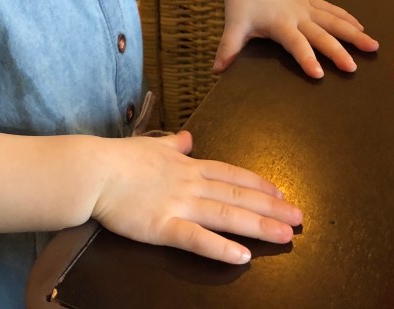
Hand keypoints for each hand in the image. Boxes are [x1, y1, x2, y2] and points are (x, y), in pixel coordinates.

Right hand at [92, 130, 301, 262]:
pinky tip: (242, 256)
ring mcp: (178, 205)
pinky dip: (220, 247)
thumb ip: (171, 144)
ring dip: (258, 225)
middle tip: (300, 217)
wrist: (93, 170)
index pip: (230, 173)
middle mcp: (189, 184)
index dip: (258, 184)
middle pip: (237, 194)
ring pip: (226, 214)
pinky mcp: (162, 226)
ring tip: (286, 235)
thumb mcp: (150, 144)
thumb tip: (186, 137)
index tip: (281, 193)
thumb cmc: (118, 158)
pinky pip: (196, 238)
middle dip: (271, 207)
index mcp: (186, 165)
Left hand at [213, 0, 378, 77]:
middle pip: (321, 34)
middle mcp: (297, 15)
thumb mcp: (233, 26)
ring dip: (353, 33)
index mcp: (280, 24)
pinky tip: (361, 27)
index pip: (296, 44)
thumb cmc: (240, 5)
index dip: (306, 58)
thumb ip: (228, 48)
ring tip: (373, 45)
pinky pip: (331, 9)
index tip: (319, 74)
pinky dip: (347, 17)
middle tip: (354, 67)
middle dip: (338, 51)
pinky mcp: (308, 1)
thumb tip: (216, 69)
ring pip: (334, 20)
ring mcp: (305, 7)